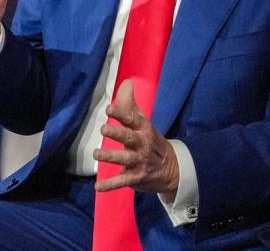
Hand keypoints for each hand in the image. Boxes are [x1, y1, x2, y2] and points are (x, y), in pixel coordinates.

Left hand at [94, 79, 179, 196]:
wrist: (172, 168)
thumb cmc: (149, 140)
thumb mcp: (143, 121)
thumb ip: (130, 103)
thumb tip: (127, 81)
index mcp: (143, 128)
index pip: (132, 118)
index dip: (121, 112)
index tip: (109, 109)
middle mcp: (142, 144)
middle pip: (129, 137)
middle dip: (117, 133)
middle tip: (104, 129)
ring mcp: (140, 161)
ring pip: (125, 159)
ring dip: (111, 156)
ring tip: (96, 153)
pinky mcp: (137, 177)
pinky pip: (123, 181)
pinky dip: (110, 185)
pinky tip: (98, 187)